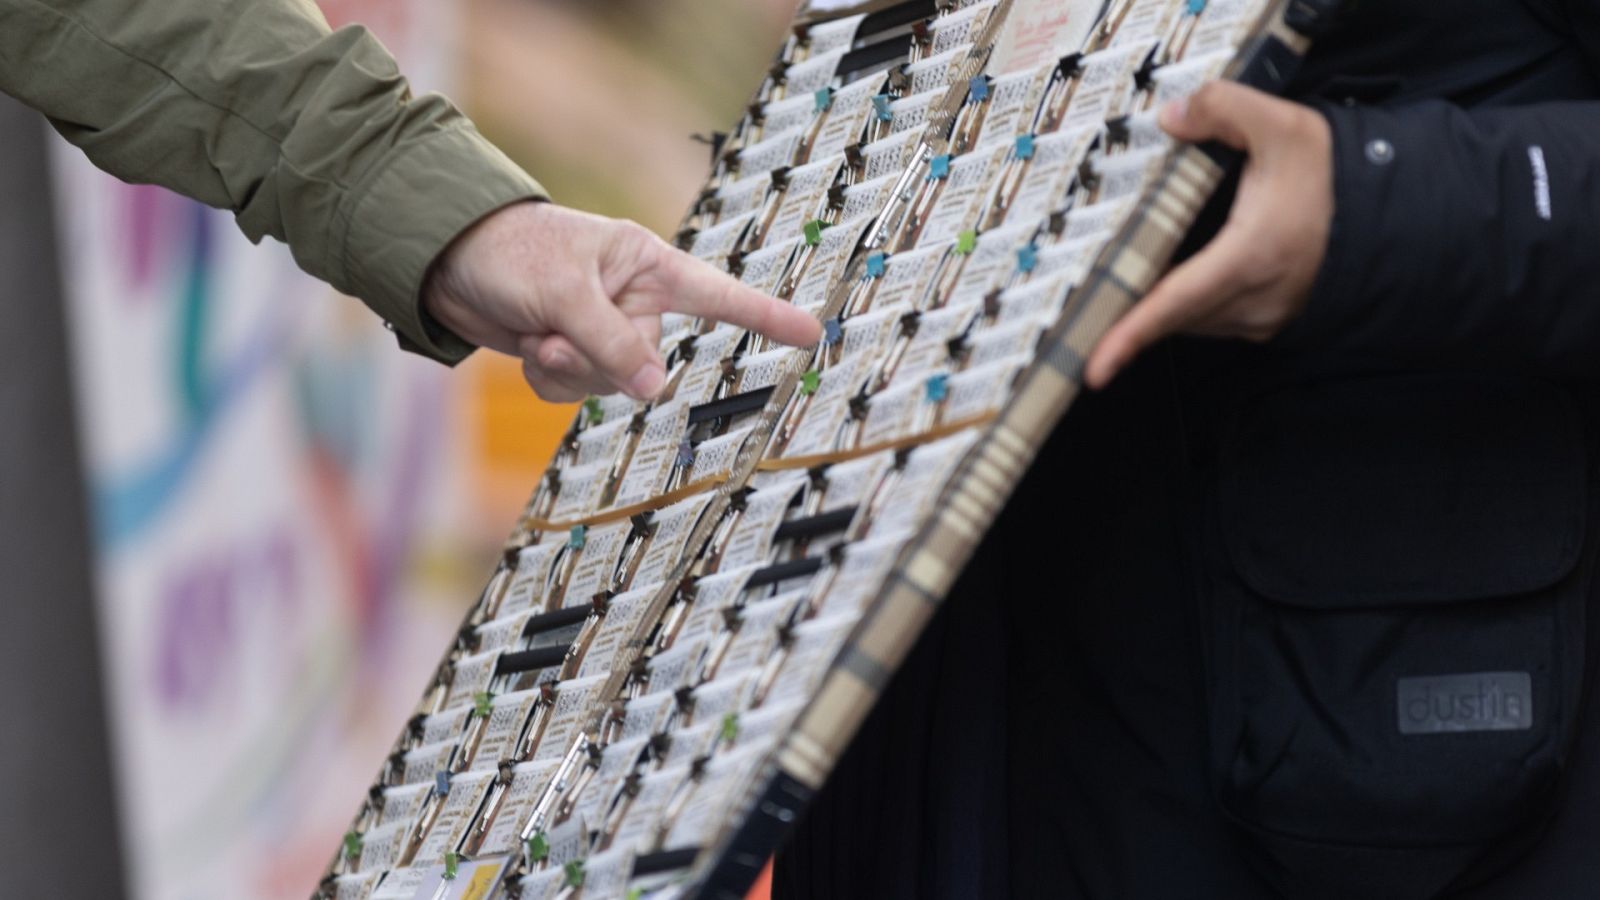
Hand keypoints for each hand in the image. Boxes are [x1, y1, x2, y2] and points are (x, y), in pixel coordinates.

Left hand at [423, 202, 821, 401]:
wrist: (443, 260)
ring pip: (608, 384)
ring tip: (536, 335)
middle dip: (597, 359)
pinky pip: (576, 391)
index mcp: (647, 266)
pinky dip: (549, 379)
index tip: (811, 333)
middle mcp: (631, 299)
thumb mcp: (565, 295)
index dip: (766, 317)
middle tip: (555, 332)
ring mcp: (601, 328)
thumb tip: (655, 389)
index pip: (719, 296)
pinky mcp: (569, 350)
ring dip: (568, 371)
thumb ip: (613, 343)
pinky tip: (525, 348)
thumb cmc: (510, 253)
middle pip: (646, 360)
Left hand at [1084, 81, 1333, 388]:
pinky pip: (1213, 320)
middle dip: (1129, 308)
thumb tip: (1170, 118)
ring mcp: (1262, 319)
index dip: (1129, 336)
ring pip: (1190, 320)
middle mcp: (1253, 301)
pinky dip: (1188, 304)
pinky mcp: (1269, 323)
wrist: (1401, 216)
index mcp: (1248, 259)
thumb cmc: (1340, 179)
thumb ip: (1224, 110)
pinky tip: (1179, 274)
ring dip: (1161, 303)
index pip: (1174, 304)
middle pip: (1170, 315)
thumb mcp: (1285, 128)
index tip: (1094, 368)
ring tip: (1129, 277)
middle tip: (1087, 299)